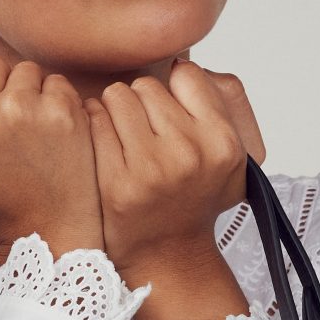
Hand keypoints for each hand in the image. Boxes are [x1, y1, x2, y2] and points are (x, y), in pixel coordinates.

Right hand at [0, 53, 103, 260]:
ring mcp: (17, 109)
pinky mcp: (58, 110)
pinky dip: (59, 104)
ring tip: (34, 132)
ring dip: (32, 95)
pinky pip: (57, 82)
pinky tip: (55, 134)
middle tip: (12, 129)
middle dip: (2, 91)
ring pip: (25, 71)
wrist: (44, 228)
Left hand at [83, 59, 265, 283]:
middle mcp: (190, 154)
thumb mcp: (226, 158)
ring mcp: (151, 170)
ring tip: (121, 134)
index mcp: (222, 143)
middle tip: (140, 127)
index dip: (173, 86)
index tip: (166, 106)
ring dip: (114, 109)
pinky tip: (101, 142)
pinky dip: (93, 123)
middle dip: (140, 100)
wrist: (167, 257)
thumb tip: (181, 62)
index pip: (186, 75)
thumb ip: (214, 107)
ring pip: (118, 97)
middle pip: (147, 85)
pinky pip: (95, 122)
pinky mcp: (116, 183)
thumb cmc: (193, 200)